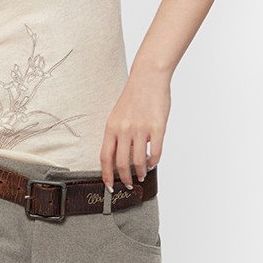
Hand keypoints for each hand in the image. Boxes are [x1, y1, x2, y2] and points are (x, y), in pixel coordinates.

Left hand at [100, 71, 170, 189]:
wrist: (148, 78)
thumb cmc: (133, 97)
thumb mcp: (117, 116)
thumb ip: (117, 136)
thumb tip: (119, 158)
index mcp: (111, 127)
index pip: (105, 157)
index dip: (106, 174)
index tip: (108, 185)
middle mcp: (124, 130)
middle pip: (122, 163)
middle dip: (124, 178)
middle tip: (128, 184)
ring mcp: (141, 129)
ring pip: (139, 161)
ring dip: (140, 173)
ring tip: (141, 175)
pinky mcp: (158, 128)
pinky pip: (155, 152)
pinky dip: (153, 162)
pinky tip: (152, 164)